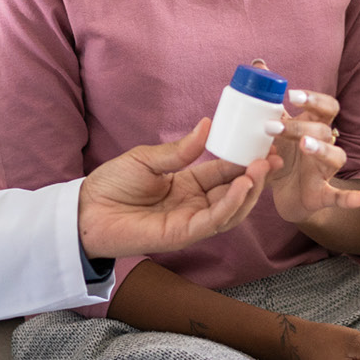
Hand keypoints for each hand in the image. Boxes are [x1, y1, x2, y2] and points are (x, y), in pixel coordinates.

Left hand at [79, 118, 279, 258]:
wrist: (86, 210)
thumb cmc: (112, 185)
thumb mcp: (148, 159)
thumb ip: (180, 150)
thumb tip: (208, 125)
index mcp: (189, 184)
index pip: (225, 171)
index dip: (246, 159)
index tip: (266, 143)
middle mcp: (195, 204)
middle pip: (236, 191)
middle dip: (257, 175)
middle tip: (273, 155)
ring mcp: (191, 221)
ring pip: (232, 209)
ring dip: (250, 190)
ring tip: (262, 167)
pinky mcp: (183, 234)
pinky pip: (214, 221)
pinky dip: (232, 203)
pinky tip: (243, 184)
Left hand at [265, 89, 359, 225]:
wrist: (286, 194)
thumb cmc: (284, 155)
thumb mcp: (275, 128)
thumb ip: (270, 101)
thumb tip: (259, 64)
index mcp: (314, 127)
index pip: (326, 107)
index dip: (314, 99)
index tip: (292, 95)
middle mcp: (325, 146)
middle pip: (324, 130)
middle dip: (300, 126)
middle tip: (272, 127)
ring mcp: (326, 170)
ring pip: (335, 156)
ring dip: (321, 150)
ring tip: (304, 145)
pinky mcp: (323, 194)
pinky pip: (341, 197)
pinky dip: (352, 198)